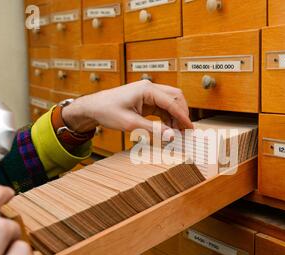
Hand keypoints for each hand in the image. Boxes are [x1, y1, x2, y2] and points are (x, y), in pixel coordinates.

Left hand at [62, 80, 193, 132]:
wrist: (94, 108)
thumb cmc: (107, 111)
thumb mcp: (131, 124)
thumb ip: (153, 129)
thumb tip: (172, 136)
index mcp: (147, 89)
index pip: (172, 102)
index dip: (183, 117)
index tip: (190, 129)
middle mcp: (150, 88)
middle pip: (176, 97)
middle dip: (182, 114)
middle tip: (184, 131)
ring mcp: (149, 93)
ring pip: (171, 102)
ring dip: (175, 117)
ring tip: (176, 133)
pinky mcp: (146, 100)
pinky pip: (163, 107)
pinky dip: (168, 118)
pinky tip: (168, 129)